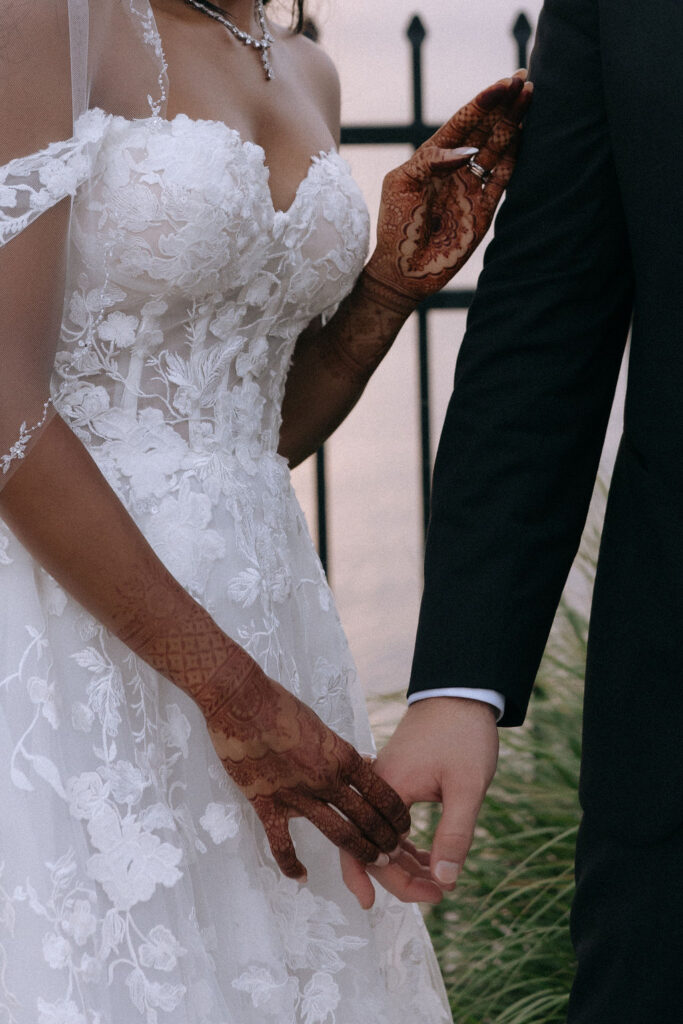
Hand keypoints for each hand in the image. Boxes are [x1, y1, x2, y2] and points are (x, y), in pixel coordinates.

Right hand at [205, 667, 410, 880]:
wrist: (241, 700)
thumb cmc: (280, 706)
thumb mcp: (321, 726)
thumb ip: (341, 751)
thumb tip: (365, 763)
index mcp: (341, 757)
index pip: (381, 793)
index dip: (396, 814)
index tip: (403, 826)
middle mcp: (326, 779)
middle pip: (367, 818)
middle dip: (386, 839)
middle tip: (397, 853)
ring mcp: (297, 795)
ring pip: (338, 835)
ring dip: (361, 852)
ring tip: (376, 865)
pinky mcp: (267, 803)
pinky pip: (282, 844)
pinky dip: (293, 865)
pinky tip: (302, 877)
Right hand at [339, 698, 497, 906]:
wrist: (461, 692)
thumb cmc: (464, 734)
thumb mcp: (467, 787)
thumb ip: (455, 834)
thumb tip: (445, 880)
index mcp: (385, 789)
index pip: (371, 851)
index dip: (391, 884)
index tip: (426, 901)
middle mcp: (374, 788)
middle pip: (373, 848)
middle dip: (402, 878)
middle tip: (440, 895)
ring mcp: (382, 784)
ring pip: (381, 836)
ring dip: (405, 863)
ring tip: (438, 883)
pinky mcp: (394, 781)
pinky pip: (390, 822)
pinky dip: (406, 844)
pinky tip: (429, 858)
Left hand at [364, 74, 532, 310]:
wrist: (403, 270)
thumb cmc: (396, 227)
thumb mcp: (401, 185)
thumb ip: (430, 162)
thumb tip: (466, 151)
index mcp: (432, 158)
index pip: (462, 123)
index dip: (483, 103)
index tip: (503, 83)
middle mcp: (456, 169)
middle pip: (485, 130)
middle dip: (504, 105)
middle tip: (525, 80)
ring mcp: (471, 188)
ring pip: (498, 149)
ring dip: (514, 125)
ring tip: (530, 99)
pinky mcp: (483, 211)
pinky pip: (502, 179)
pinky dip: (514, 159)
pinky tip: (526, 138)